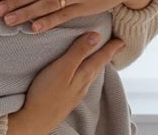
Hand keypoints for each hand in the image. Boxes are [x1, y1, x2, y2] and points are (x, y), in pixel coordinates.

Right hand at [7, 33, 123, 134]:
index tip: (122, 40)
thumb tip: (96, 36)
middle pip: (99, 66)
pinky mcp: (68, 98)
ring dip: (98, 64)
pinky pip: (83, 81)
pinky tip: (83, 74)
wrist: (35, 120)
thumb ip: (78, 52)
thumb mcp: (63, 67)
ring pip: (91, 74)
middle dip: (107, 55)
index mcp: (84, 74)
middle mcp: (83, 84)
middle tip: (117, 46)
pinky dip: (87, 72)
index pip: (101, 57)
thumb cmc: (46, 93)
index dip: (111, 47)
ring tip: (102, 58)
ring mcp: (76, 93)